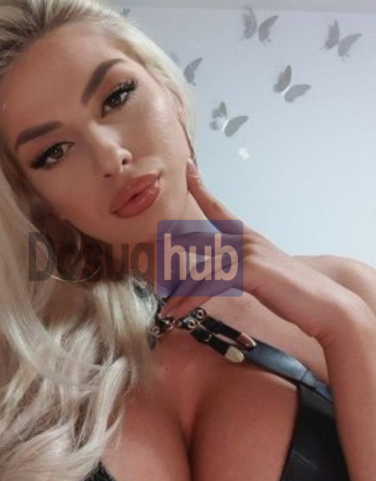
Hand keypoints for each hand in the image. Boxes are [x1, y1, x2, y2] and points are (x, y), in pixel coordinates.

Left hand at [185, 159, 365, 346]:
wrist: (323, 306)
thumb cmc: (293, 294)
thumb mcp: (261, 276)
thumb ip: (238, 270)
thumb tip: (216, 276)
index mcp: (248, 237)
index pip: (219, 209)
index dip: (201, 187)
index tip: (188, 167)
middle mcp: (245, 240)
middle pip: (198, 244)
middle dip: (174, 259)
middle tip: (157, 276)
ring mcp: (247, 252)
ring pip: (201, 272)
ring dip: (182, 296)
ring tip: (169, 312)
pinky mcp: (249, 269)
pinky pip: (210, 285)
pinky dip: (192, 301)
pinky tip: (180, 313)